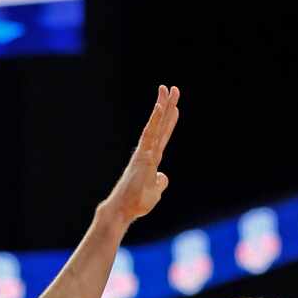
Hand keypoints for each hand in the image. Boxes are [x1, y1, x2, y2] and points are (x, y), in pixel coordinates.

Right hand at [102, 85, 180, 226]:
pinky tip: (160, 107)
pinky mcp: (143, 156)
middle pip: (160, 125)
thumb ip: (160, 182)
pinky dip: (155, 120)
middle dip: (167, 106)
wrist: (123, 209)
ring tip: (167, 89)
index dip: (169, 120)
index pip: (163, 135)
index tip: (174, 106)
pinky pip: (150, 134)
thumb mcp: (155, 192)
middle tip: (172, 88)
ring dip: (162, 106)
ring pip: (156, 125)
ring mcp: (145, 152)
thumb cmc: (136, 203)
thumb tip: (163, 177)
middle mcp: (148, 152)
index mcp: (152, 159)